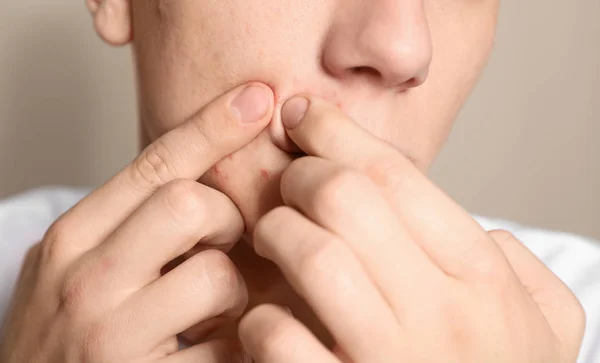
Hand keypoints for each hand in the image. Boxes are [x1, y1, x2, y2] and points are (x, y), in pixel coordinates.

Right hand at [0, 83, 273, 362]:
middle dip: (226, 218)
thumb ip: (125, 225)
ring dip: (234, 289)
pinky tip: (218, 344)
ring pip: (215, 275)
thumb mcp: (74, 267)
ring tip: (216, 308)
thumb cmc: (64, 335)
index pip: (151, 166)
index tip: (257, 98)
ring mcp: (113, 338)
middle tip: (225, 242)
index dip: (212, 127)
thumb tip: (202, 178)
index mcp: (71, 241)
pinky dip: (240, 340)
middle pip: (188, 204)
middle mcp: (85, 281)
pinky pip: (229, 345)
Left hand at [239, 96, 585, 361]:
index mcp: (482, 279)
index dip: (337, 133)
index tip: (304, 115)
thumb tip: (480, 232)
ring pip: (310, 253)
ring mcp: (385, 361)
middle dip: (300, 174)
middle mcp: (440, 314)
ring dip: (275, 230)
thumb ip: (518, 269)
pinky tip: (266, 314)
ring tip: (271, 233)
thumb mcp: (538, 325)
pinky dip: (260, 314)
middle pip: (343, 198)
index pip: (394, 175)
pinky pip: (276, 336)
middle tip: (288, 179)